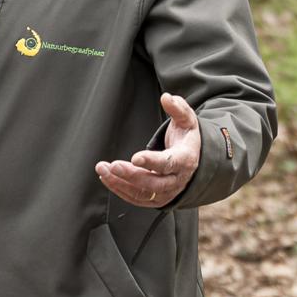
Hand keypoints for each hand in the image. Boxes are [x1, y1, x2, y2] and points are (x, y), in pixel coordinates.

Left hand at [96, 93, 199, 208]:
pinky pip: (136, 199)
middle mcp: (177, 180)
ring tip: (103, 170)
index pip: (168, 163)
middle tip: (113, 166)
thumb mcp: (187, 120)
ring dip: (120, 184)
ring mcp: (167, 192)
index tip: (135, 157)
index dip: (152, 162)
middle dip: (131, 175)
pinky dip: (120, 190)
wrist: (194, 160)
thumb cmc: (187, 138)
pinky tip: (107, 178)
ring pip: (142, 193)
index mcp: (185, 159)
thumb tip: (166, 97)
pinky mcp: (156, 199)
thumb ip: (178, 108)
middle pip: (154, 183)